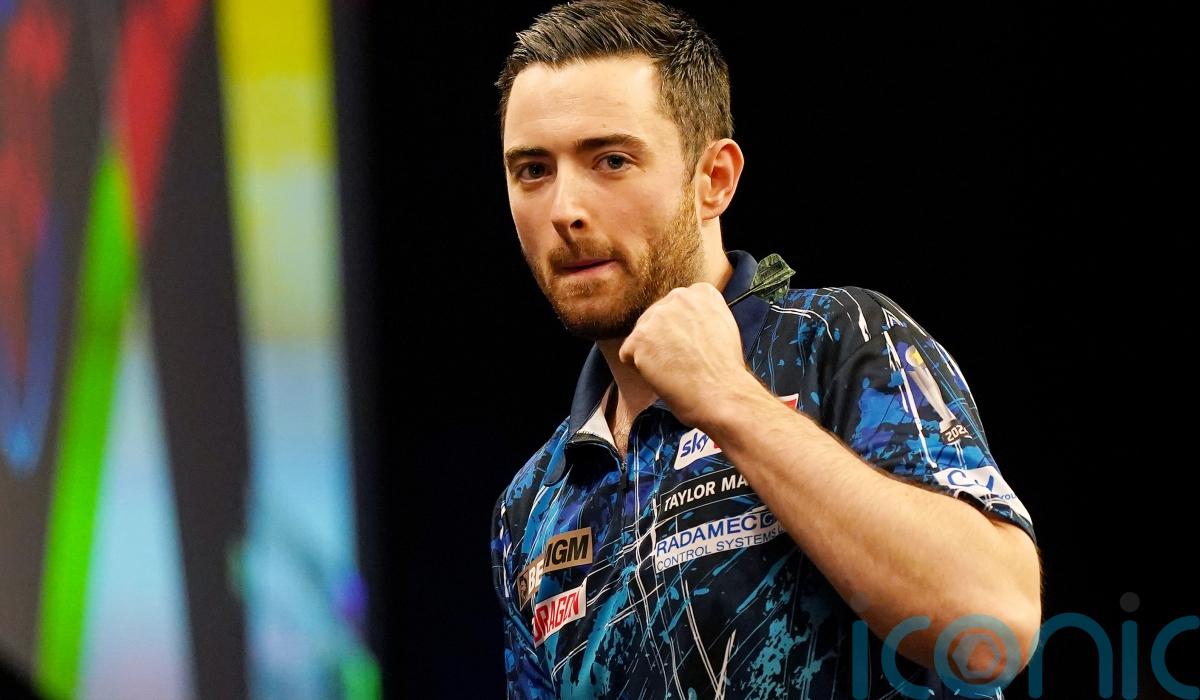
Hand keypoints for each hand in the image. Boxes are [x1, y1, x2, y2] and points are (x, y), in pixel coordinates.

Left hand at [617, 283, 760, 427]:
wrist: (722, 393)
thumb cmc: (725, 370)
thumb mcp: (723, 326)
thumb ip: (700, 317)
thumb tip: (680, 324)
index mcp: (701, 292)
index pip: (676, 308)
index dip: (679, 332)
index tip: (691, 347)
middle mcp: (678, 296)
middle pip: (656, 320)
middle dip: (662, 341)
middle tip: (681, 362)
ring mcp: (656, 316)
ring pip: (641, 337)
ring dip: (651, 354)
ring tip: (674, 370)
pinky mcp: (639, 337)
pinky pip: (628, 354)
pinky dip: (639, 369)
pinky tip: (662, 376)